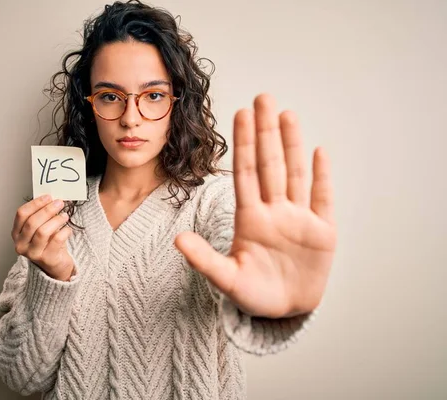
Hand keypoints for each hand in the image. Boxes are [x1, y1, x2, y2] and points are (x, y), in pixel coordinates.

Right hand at [11, 195, 74, 280]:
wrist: (55, 266)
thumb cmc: (48, 244)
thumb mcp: (40, 228)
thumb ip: (42, 215)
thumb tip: (51, 198)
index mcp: (16, 233)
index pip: (21, 214)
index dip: (35, 203)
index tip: (48, 197)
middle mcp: (21, 244)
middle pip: (32, 222)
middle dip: (47, 210)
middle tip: (59, 203)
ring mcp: (32, 254)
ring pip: (43, 232)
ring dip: (56, 220)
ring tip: (65, 215)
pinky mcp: (47, 259)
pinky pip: (56, 241)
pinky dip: (64, 232)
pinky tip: (68, 229)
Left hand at [174, 93, 336, 317]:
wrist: (285, 312)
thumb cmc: (253, 295)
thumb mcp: (227, 280)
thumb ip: (205, 260)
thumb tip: (178, 240)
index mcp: (250, 219)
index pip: (245, 173)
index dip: (243, 144)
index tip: (240, 114)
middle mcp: (274, 212)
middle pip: (270, 164)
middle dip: (266, 132)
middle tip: (263, 98)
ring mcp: (299, 219)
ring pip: (295, 174)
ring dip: (292, 144)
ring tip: (286, 114)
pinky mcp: (322, 232)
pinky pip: (322, 199)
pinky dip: (322, 176)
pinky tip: (318, 151)